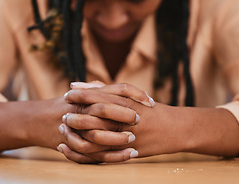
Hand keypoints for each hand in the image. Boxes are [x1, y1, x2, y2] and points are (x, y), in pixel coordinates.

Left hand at [58, 83, 177, 162]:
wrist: (175, 129)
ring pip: (94, 138)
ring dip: (76, 134)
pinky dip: (82, 152)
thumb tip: (82, 85)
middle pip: (94, 117)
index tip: (67, 94)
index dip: (80, 95)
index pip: (98, 96)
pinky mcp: (125, 151)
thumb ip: (107, 90)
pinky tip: (69, 148)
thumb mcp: (132, 96)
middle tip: (62, 113)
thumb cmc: (152, 110)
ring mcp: (125, 137)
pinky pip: (100, 154)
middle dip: (76, 115)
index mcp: (126, 103)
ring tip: (64, 130)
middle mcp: (125, 119)